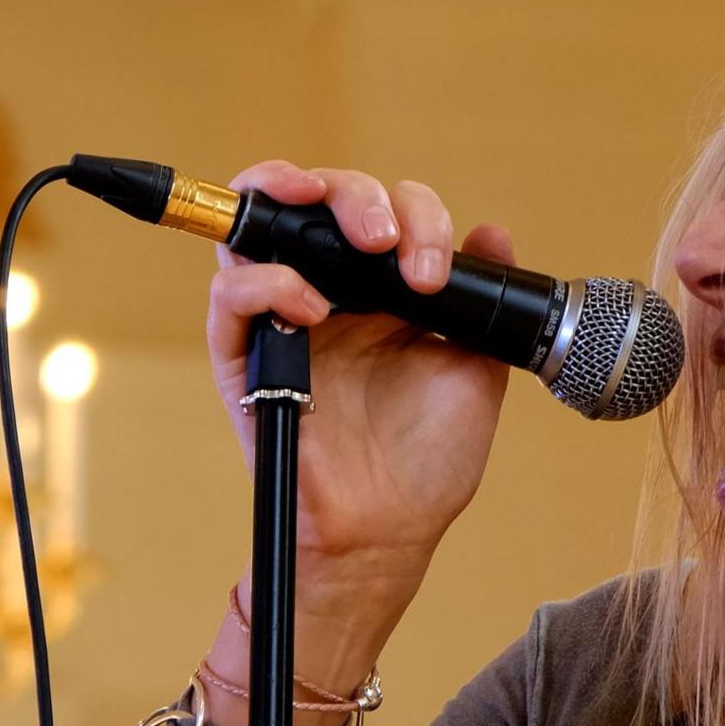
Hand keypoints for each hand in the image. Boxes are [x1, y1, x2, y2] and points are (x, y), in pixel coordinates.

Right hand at [205, 162, 511, 595]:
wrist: (389, 529)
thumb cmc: (427, 461)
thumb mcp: (474, 367)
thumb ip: (480, 298)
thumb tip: (493, 233)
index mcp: (385, 291)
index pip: (387, 213)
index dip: (416, 217)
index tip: (436, 269)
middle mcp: (331, 292)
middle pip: (323, 199)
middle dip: (358, 196)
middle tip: (388, 240)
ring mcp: (283, 317)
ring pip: (262, 222)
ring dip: (294, 196)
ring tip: (350, 234)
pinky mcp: (244, 356)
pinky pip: (230, 293)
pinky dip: (267, 282)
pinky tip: (313, 306)